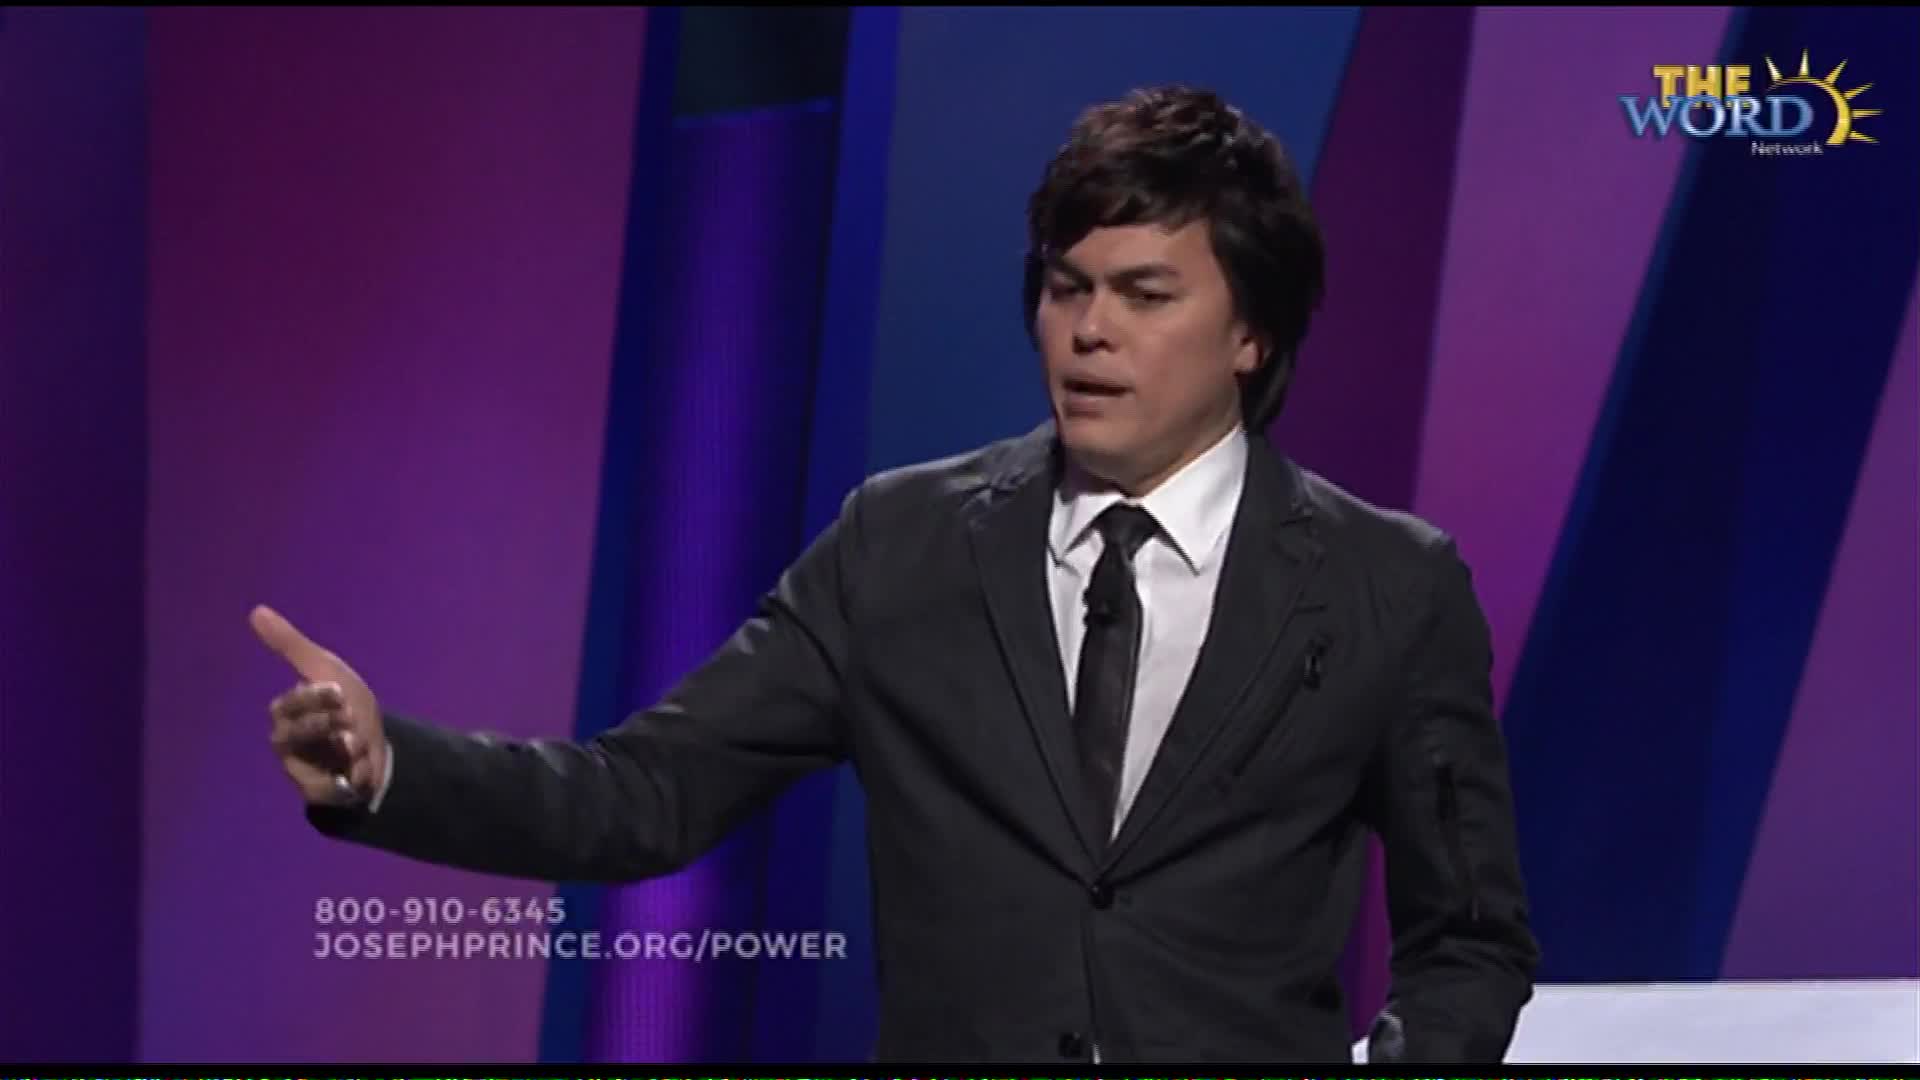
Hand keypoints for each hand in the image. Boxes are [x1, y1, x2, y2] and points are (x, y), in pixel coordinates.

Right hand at [251, 604, 387, 807]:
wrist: (377, 748)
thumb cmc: (346, 705)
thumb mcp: (324, 669)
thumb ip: (289, 645)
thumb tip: (255, 611)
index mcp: (287, 711)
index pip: (289, 704)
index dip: (315, 699)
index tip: (339, 693)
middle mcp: (286, 739)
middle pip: (294, 732)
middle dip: (327, 723)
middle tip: (349, 719)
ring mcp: (299, 767)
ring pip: (309, 759)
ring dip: (339, 745)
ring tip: (354, 743)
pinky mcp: (314, 791)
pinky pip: (320, 789)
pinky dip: (342, 777)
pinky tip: (354, 769)